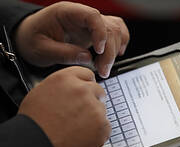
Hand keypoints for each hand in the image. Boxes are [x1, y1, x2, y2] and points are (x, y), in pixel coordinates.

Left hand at [15, 1, 129, 77]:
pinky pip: (116, 31)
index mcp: (67, 13)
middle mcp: (82, 16)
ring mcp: (90, 24)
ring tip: (105, 67)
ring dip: (115, 50)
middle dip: (109, 51)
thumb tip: (87, 58)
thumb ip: (64, 53)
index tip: (99, 51)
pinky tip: (116, 55)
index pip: (92, 16)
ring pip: (115, 29)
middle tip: (103, 71)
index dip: (100, 33)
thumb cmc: (33, 40)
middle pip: (108, 27)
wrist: (30, 38)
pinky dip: (120, 43)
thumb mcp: (42, 50)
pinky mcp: (95, 33)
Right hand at [18, 66, 110, 146]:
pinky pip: (105, 126)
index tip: (86, 90)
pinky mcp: (102, 126)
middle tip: (81, 113)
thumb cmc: (34, 123)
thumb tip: (73, 87)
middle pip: (98, 91)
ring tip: (77, 128)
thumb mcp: (42, 92)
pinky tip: (82, 136)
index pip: (87, 75)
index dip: (86, 84)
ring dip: (94, 116)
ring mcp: (95, 108)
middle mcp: (83, 90)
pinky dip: (97, 132)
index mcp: (66, 79)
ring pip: (101, 109)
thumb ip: (63, 86)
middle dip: (92, 100)